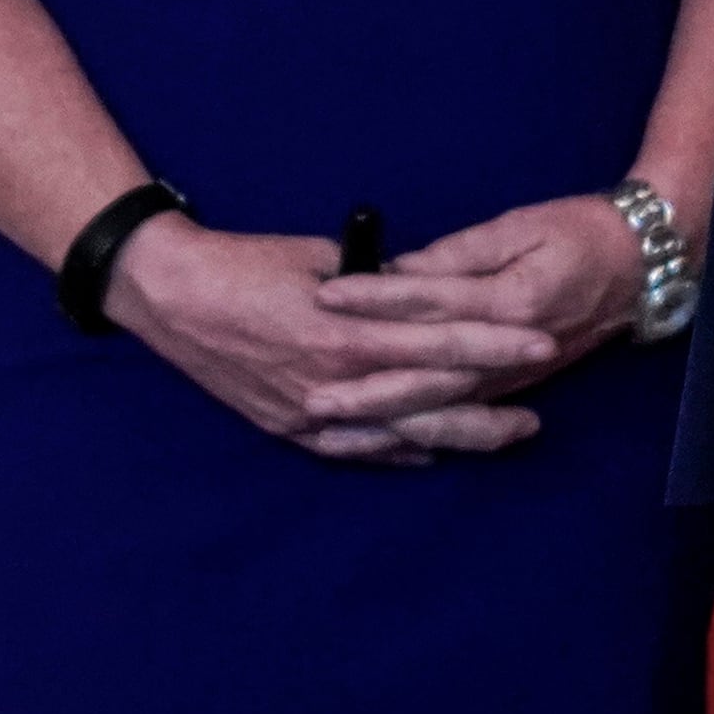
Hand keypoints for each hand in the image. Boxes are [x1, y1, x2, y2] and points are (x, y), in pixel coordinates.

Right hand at [102, 216, 564, 466]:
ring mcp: (308, 412)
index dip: (494, 344)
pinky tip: (429, 455)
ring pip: (395, 435)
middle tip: (537, 418)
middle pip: (427, 402)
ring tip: (501, 438)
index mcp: (347, 332)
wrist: (172, 293)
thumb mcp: (324, 257)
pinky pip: (351, 450)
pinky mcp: (286, 427)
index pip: (440, 341)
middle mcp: (333, 382)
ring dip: (452, 439)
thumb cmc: (250, 262)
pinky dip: (394, 452)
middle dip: (487, 409)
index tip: (541, 342)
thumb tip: (427, 290)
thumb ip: (381, 284)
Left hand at [312, 193, 647, 404]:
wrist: (642, 265)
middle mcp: (508, 352)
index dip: (375, 296)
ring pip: (437, 409)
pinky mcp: (510, 388)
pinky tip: (379, 442)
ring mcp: (508, 377)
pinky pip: (457, 421)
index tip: (324, 293)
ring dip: (382, 423)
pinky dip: (416, 436)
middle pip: (426, 376)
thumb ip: (461, 255)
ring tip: (328, 431)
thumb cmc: (580, 232)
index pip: (430, 301)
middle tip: (309, 394)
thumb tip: (402, 270)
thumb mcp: (522, 227)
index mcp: (510, 302)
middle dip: (365, 389)